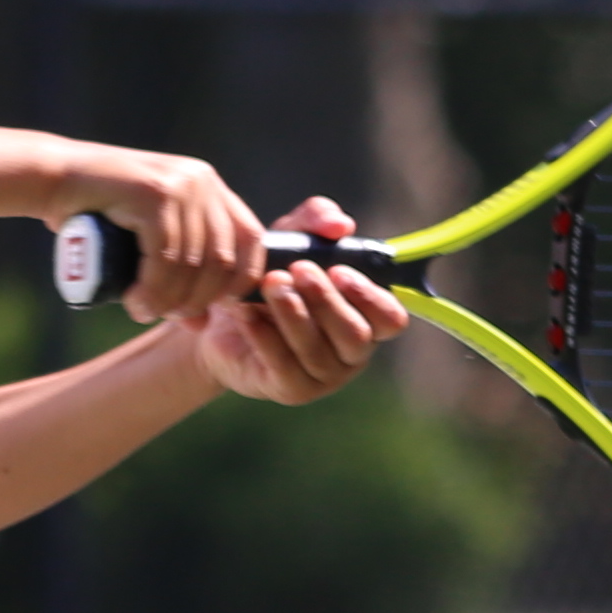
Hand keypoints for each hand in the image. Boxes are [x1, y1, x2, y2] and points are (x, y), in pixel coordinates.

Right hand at [71, 148, 267, 322]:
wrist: (53, 179)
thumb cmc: (97, 216)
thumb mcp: (149, 242)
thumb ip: (179, 272)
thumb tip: (204, 325)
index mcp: (210, 188)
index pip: (251, 241)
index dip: (237, 282)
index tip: (206, 308)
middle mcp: (202, 181)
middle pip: (223, 259)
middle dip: (197, 299)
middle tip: (164, 315)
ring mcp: (181, 184)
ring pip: (193, 263)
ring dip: (169, 299)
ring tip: (142, 310)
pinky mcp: (154, 193)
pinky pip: (166, 256)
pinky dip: (153, 288)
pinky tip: (135, 300)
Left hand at [186, 195, 408, 402]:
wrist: (220, 317)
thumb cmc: (270, 277)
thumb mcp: (289, 241)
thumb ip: (314, 222)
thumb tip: (340, 224)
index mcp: (365, 316)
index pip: (391, 318)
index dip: (371, 297)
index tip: (339, 270)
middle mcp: (352, 352)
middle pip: (355, 336)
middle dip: (326, 301)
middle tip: (298, 270)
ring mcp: (324, 376)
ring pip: (318, 351)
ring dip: (293, 315)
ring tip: (270, 283)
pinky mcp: (292, 390)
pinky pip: (284, 366)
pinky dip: (265, 336)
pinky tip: (245, 312)